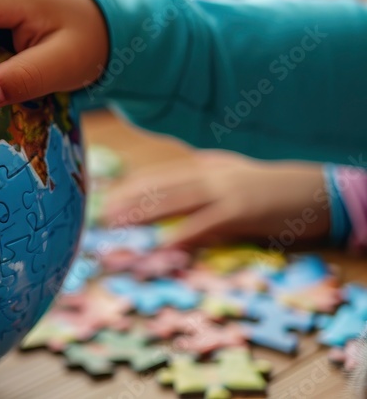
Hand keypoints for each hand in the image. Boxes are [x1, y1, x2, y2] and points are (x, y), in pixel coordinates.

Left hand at [102, 151, 329, 249]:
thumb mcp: (228, 182)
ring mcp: (223, 190)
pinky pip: (206, 222)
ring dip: (145, 214)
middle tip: (100, 216)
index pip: (156, 177)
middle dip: (127, 201)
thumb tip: (170, 207)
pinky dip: (185, 233)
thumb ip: (199, 190)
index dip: (128, 188)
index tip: (103, 200)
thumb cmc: (267, 190)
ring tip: (121, 226)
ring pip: (175, 200)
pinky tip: (166, 244)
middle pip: (158, 186)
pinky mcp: (240, 210)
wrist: (312, 190)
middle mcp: (207, 175)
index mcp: (202, 168)